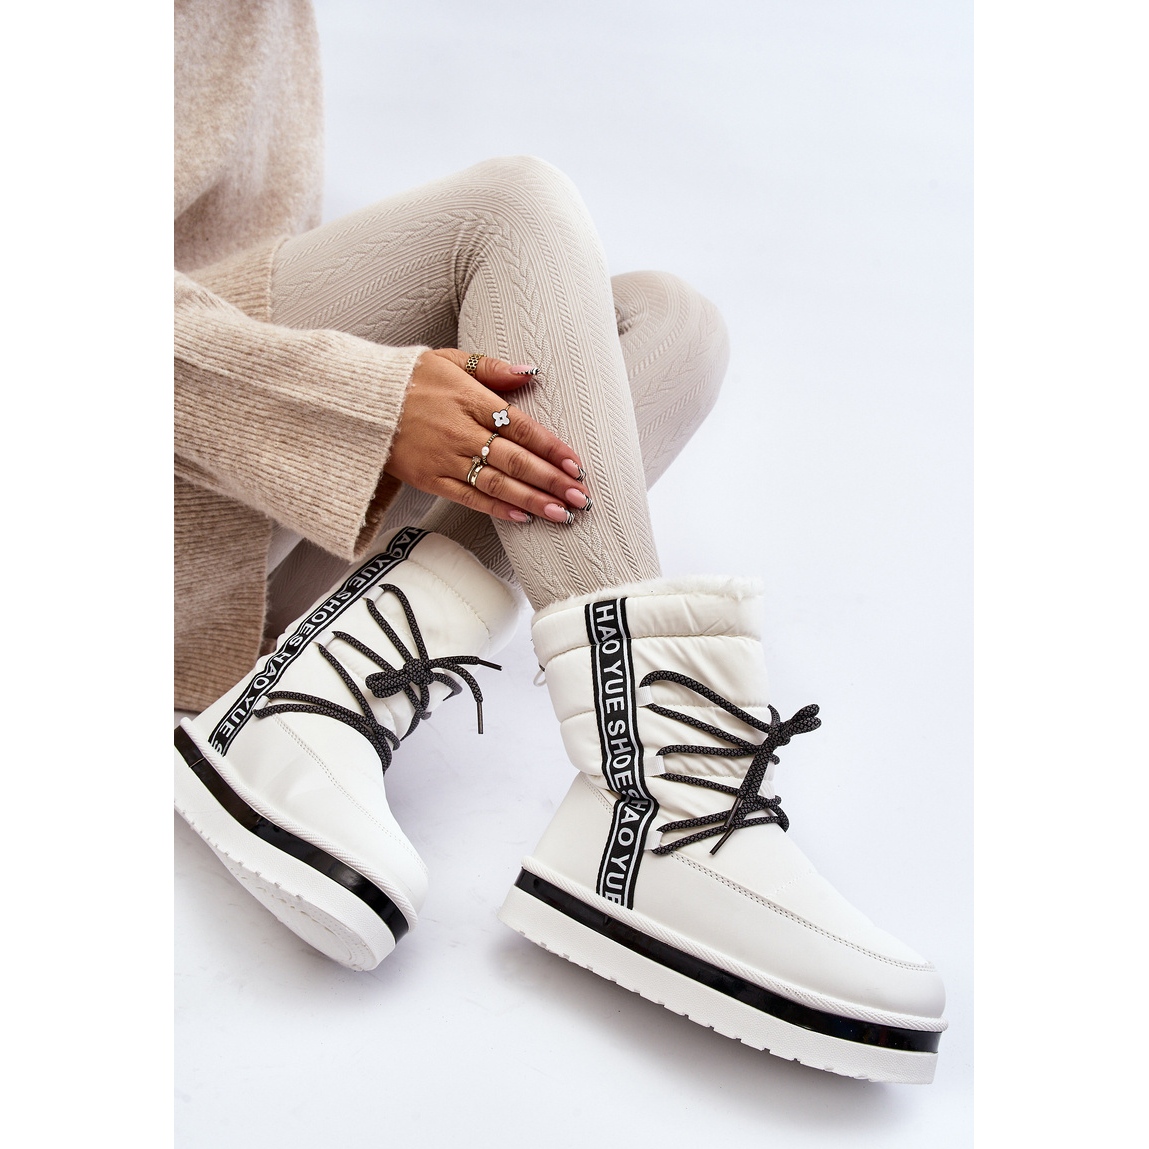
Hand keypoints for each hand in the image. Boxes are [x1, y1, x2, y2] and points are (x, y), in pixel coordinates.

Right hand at [385, 349, 589, 522]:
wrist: (358, 403)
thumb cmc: (408, 378)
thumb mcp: (449, 360)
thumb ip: (492, 368)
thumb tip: (530, 372)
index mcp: (471, 400)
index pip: (522, 427)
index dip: (551, 448)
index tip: (575, 464)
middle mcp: (461, 431)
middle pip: (516, 460)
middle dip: (552, 481)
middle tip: (581, 497)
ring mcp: (445, 458)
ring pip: (497, 484)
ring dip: (532, 500)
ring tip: (561, 513)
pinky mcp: (430, 479)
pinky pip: (469, 497)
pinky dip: (497, 509)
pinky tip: (522, 518)